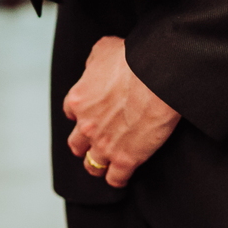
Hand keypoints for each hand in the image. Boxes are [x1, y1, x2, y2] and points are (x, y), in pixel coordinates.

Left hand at [64, 36, 180, 187]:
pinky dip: (118, 178)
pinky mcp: (126, 159)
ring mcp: (105, 145)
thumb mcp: (105, 48)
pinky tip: (124, 175)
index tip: (92, 112)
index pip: (71, 111)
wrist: (157, 77)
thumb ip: (94, 61)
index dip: (81, 113)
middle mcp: (86, 125)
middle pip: (77, 144)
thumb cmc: (134, 59)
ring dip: (98, 164)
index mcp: (79, 99)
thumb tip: (94, 66)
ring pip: (92, 165)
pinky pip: (116, 178)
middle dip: (85, 143)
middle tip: (97, 140)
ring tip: (107, 163)